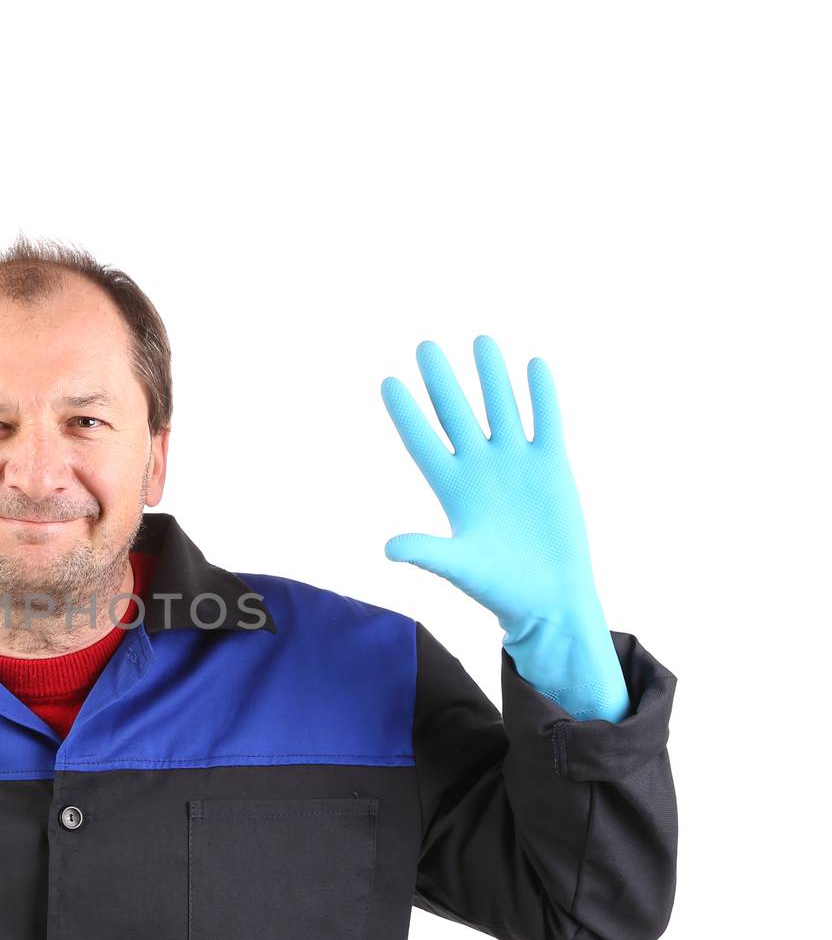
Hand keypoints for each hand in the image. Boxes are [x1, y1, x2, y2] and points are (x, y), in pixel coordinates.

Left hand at [380, 335, 628, 721]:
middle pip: (456, 414)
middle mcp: (480, 470)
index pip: (423, 441)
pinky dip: (541, 395)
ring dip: (491, 376)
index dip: (406, 413)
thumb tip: (387, 547)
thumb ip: (426, 552)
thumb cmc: (498, 590)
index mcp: (452, 489)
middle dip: (442, 381)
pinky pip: (545, 422)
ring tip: (480, 339)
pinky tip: (534, 364)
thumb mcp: (458, 567)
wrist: (549, 601)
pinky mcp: (551, 467)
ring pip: (501, 408)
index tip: (388, 381)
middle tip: (424, 345)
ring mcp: (516, 465)